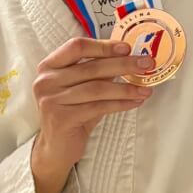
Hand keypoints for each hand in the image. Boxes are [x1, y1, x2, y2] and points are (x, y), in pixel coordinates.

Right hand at [32, 37, 153, 172]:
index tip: (127, 48)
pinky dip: (120, 104)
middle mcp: (46, 80)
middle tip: (146, 64)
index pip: (77, 47)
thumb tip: (131, 57)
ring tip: (145, 88)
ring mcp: (51, 100)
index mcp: (50, 65)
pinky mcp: (61, 119)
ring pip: (97, 88)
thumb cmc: (74, 111)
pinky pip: (98, 107)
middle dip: (123, 64)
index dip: (104, 46)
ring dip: (126, 88)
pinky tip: (135, 102)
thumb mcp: (83, 86)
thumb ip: (98, 71)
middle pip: (91, 67)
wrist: (57, 147)